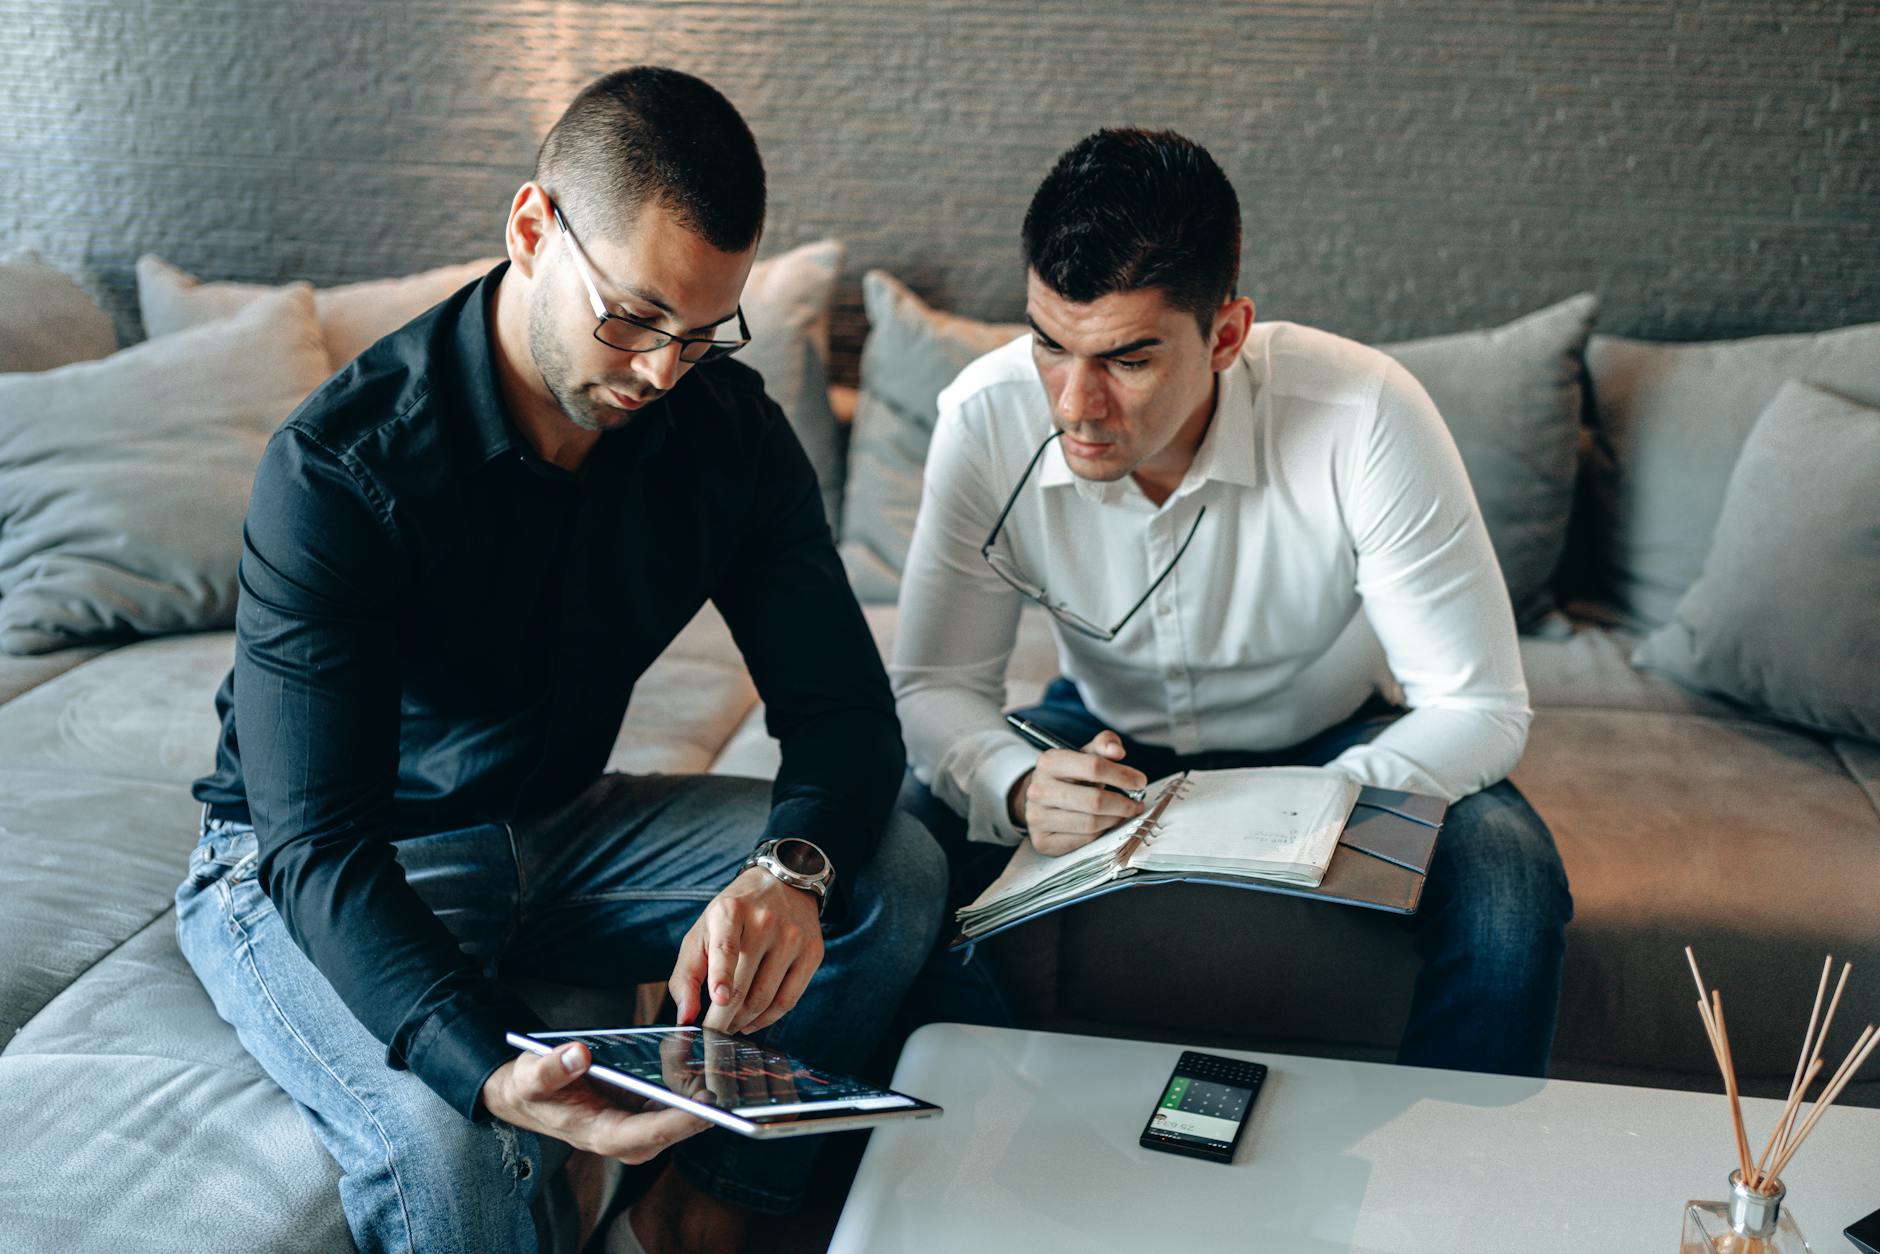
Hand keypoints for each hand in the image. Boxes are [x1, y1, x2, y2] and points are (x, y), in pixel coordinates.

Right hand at [479, 1041, 709, 1164]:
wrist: (532, 1095)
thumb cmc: (532, 1088)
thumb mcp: (530, 1076)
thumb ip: (551, 1068)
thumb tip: (578, 1054)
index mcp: (603, 1136)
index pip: (650, 1135)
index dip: (681, 1121)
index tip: (708, 1105)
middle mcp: (628, 1139)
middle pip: (677, 1127)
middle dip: (705, 1103)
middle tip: (728, 1071)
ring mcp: (641, 1127)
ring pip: (684, 1112)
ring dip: (703, 1088)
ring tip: (714, 1055)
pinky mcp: (647, 1112)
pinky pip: (679, 1099)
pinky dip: (691, 1080)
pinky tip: (697, 1053)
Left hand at [667, 866, 823, 1034]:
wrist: (783, 882)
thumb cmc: (734, 915)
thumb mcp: (702, 932)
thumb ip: (687, 975)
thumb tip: (684, 1017)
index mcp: (731, 911)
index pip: (727, 947)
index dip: (722, 975)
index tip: (719, 999)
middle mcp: (765, 922)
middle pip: (744, 984)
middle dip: (722, 1020)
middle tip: (709, 1036)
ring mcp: (792, 938)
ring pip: (765, 998)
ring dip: (742, 1022)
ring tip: (728, 1026)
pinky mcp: (812, 953)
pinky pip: (788, 1001)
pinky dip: (766, 1019)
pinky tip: (751, 1022)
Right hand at [1007, 729, 1147, 855]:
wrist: (1041, 799)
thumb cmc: (1071, 776)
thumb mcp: (1086, 754)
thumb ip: (1105, 744)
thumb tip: (1118, 751)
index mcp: (1049, 762)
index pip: (1093, 767)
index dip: (1122, 775)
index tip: (1140, 781)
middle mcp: (1038, 790)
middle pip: (1094, 801)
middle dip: (1123, 804)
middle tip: (1136, 805)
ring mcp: (1037, 817)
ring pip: (1090, 824)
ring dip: (1114, 820)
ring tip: (1122, 814)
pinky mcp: (1042, 841)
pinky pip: (1082, 841)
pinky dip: (1099, 834)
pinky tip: (1103, 825)